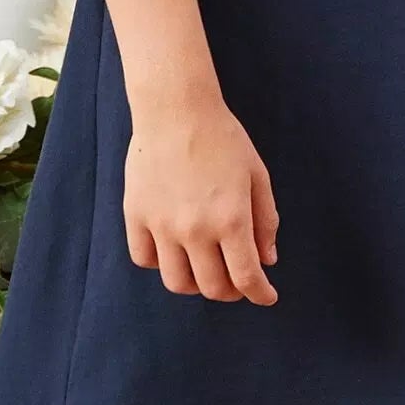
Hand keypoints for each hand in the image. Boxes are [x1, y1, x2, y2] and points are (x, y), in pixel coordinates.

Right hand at [123, 99, 279, 304]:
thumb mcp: (257, 174)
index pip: (246, 277)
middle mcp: (195, 230)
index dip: (260, 294)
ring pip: (177, 283)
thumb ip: (266, 220)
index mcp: (231, 219)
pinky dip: (161, 263)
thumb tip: (268, 260)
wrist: (176, 109)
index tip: (266, 296)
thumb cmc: (223, 137)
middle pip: (212, 287)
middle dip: (232, 291)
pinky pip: (145, 259)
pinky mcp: (136, 216)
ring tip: (206, 268)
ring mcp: (162, 226)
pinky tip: (174, 249)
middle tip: (238, 280)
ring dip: (197, 284)